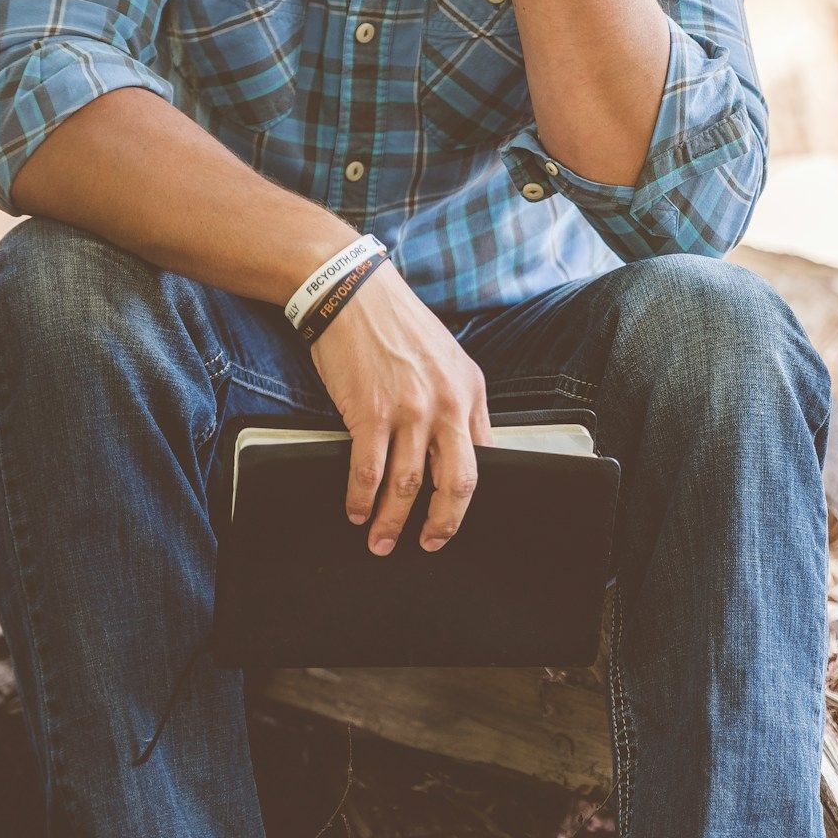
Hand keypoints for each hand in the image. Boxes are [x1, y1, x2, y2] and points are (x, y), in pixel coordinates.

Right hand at [309, 264, 492, 553]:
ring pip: (408, 485)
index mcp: (472, 393)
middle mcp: (447, 405)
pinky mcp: (369, 413)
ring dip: (392, 521)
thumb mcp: (449, 359)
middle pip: (456, 482)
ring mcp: (409, 411)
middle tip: (430, 545)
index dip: (469, 496)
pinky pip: (369, 471)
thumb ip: (459, 402)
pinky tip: (355, 511)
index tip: (455, 517)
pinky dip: (360, 498)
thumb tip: (463, 447)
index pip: (484, 458)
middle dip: (442, 523)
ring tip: (381, 541)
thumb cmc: (399, 326)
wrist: (353, 293)